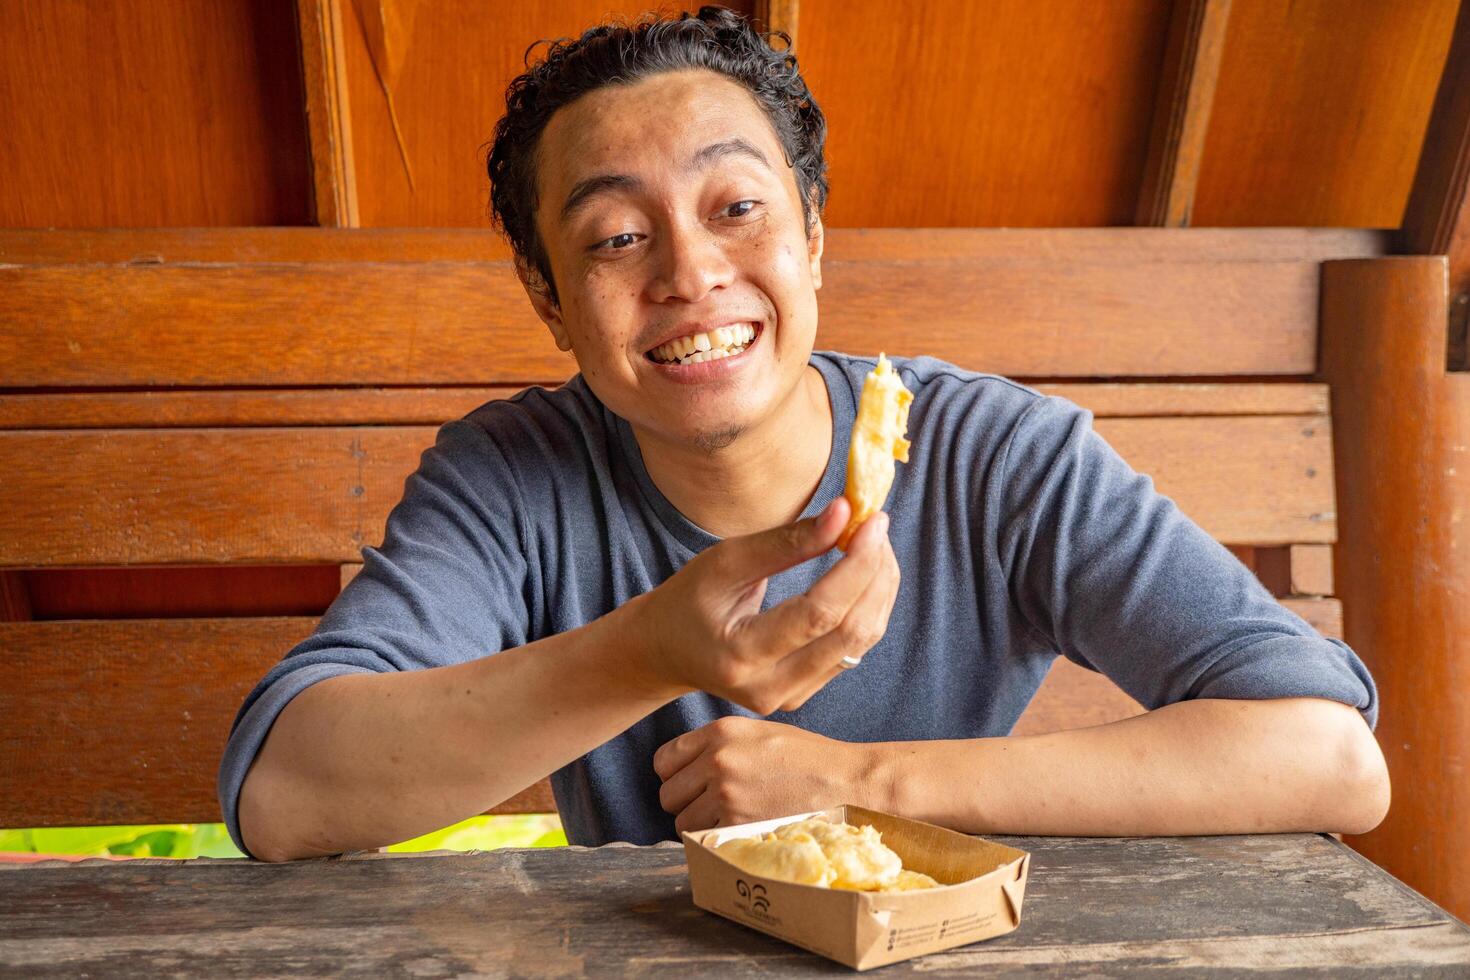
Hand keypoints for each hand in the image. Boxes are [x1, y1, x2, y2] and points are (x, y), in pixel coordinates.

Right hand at [622, 495, 900, 714]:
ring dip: (879, 589)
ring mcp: (789, 698)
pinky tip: (864, 574)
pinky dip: (867, 606)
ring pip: (860, 643)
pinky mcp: (804, 694)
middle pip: (850, 632)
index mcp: (742, 656)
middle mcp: (769, 688)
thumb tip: (844, 513)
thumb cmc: (690, 599)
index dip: (855, 566)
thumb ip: (785, 542)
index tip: (872, 521)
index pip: (819, 613)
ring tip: (873, 544)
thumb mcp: (724, 562)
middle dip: (875, 574)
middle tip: (877, 526)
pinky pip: (852, 649)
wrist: (667, 651)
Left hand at [653, 716, 876, 831]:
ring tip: (729, 819)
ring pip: (681, 821)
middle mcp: (717, 759)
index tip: (689, 783)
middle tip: (710, 805)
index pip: (663, 758)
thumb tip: (689, 766)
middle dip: (684, 803)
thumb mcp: (758, 733)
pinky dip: (716, 840)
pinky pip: (704, 839)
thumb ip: (720, 745)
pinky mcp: (738, 822)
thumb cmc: (806, 757)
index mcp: (720, 731)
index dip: (674, 775)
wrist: (844, 781)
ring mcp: (726, 793)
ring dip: (699, 825)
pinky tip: (739, 829)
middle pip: (667, 794)